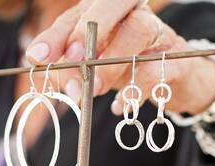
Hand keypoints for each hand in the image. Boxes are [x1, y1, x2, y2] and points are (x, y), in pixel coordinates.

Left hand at [25, 0, 214, 115]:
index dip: (56, 36)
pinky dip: (135, 90)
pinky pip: (157, 67)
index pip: (77, 15)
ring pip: (139, 30)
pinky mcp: (177, 57)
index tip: (38, 57)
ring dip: (111, 63)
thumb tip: (41, 65)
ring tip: (94, 89)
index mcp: (106, 12)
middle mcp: (133, 12)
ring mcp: (159, 31)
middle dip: (87, 34)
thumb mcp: (90, 67)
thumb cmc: (123, 68)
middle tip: (73, 63)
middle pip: (113, 3)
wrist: (172, 83)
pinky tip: (119, 106)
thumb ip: (66, 66)